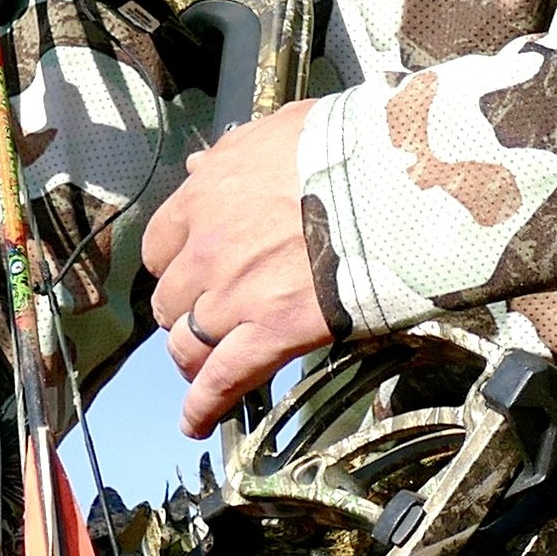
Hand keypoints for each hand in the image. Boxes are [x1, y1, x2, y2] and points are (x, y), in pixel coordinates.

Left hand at [138, 111, 336, 432]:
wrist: (394, 184)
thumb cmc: (348, 152)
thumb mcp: (279, 132)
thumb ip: (233, 154)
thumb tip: (200, 166)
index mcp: (205, 196)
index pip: (162, 246)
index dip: (177, 266)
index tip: (191, 273)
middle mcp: (208, 249)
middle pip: (171, 300)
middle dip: (185, 313)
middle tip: (205, 322)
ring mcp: (235, 295)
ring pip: (187, 344)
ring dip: (193, 359)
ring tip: (202, 371)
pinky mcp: (272, 333)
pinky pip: (222, 380)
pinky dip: (203, 407)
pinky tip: (195, 424)